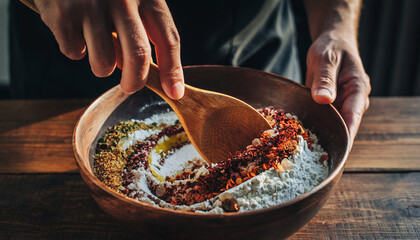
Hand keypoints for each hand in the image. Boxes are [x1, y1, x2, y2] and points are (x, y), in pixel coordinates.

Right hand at [33, 0, 183, 98]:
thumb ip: (139, 29)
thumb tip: (142, 73)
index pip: (168, 39)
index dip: (173, 70)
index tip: (174, 92)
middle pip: (138, 57)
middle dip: (135, 81)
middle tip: (130, 87)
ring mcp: (92, 6)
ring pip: (104, 63)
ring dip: (100, 64)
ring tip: (92, 42)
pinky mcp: (64, 14)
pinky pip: (74, 52)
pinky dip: (74, 47)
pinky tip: (71, 26)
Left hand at [305, 31, 370, 144]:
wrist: (332, 42)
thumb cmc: (331, 47)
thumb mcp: (326, 58)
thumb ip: (325, 78)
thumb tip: (323, 100)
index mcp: (357, 90)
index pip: (353, 118)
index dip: (345, 137)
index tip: (337, 154)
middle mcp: (353, 102)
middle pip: (343, 127)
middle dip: (330, 142)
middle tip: (310, 159)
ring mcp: (342, 106)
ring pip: (332, 126)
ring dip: (319, 137)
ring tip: (301, 153)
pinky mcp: (330, 107)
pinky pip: (323, 120)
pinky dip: (312, 127)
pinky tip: (297, 138)